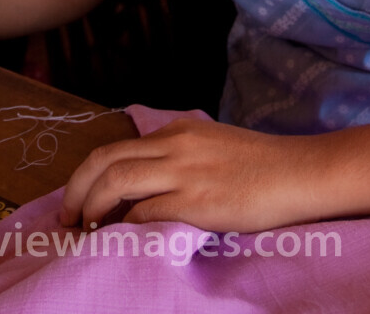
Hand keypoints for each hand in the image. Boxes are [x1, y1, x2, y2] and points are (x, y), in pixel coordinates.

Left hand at [58, 117, 328, 232]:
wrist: (302, 173)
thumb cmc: (264, 166)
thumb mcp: (213, 146)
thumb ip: (179, 157)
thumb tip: (146, 184)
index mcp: (177, 131)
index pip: (116, 148)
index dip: (89, 175)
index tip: (81, 199)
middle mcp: (174, 145)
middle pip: (104, 160)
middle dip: (76, 190)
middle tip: (68, 217)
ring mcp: (184, 172)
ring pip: (116, 182)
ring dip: (92, 207)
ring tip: (86, 230)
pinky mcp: (197, 201)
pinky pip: (145, 213)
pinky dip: (125, 226)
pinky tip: (122, 239)